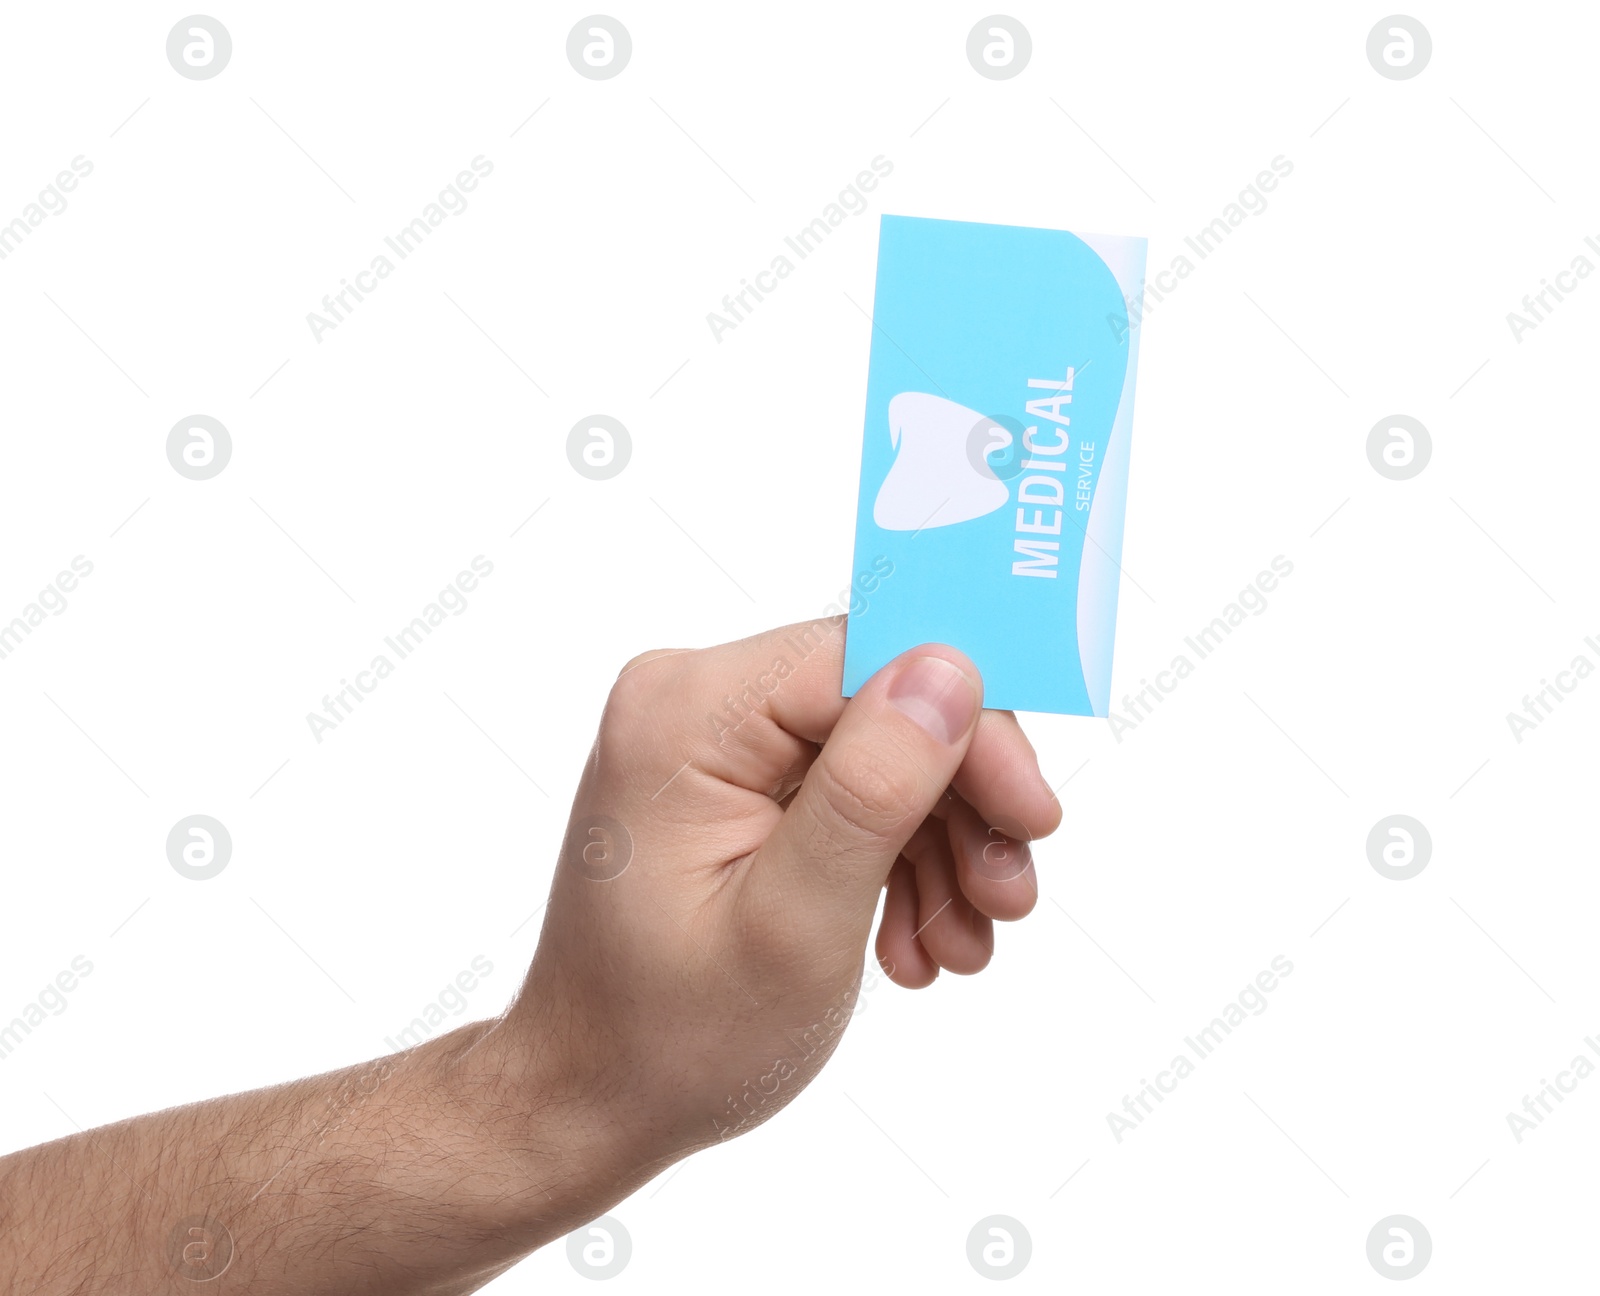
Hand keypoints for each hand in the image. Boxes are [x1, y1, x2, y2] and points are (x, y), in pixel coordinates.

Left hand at [502, 616, 1060, 1175]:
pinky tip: (914, 944)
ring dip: (941, 849)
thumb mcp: (794, 925)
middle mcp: (692, 701)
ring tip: (959, 947)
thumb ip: (872, 791)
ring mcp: (711, 742)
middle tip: (1008, 901)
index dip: (970, 729)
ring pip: (880, 752)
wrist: (591, 1100)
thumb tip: (952, 669)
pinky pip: (848, 790)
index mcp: (686, 713)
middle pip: (883, 704)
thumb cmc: (671, 1036)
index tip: (1033, 816)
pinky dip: (897, 864)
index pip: (869, 660)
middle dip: (961, 806)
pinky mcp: (732, 783)